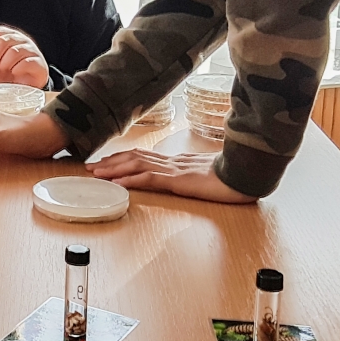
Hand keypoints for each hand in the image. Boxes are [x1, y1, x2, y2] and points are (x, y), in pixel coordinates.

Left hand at [0, 25, 48, 87]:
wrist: (24, 87)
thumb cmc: (8, 73)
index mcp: (9, 35)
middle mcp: (21, 39)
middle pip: (2, 40)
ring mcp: (31, 49)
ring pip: (14, 51)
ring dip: (4, 64)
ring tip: (4, 71)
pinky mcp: (39, 62)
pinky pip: (26, 63)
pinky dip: (16, 70)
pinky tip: (14, 74)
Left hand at [85, 149, 255, 202]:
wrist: (250, 175)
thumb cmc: (234, 177)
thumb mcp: (210, 176)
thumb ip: (196, 175)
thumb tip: (189, 179)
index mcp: (178, 161)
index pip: (144, 156)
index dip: (122, 158)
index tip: (105, 162)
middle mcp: (173, 161)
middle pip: (135, 157)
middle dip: (110, 162)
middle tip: (90, 166)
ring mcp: (176, 169)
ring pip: (137, 166)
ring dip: (114, 169)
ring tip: (95, 174)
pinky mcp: (180, 180)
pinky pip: (151, 179)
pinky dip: (131, 181)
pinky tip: (117, 184)